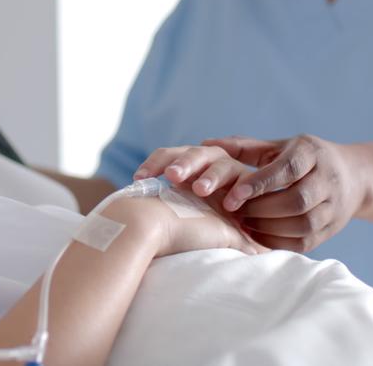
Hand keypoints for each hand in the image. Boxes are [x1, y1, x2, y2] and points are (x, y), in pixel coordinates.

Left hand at [129, 146, 266, 255]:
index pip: (167, 155)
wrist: (236, 218)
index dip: (153, 164)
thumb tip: (122, 204)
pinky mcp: (250, 182)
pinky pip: (247, 183)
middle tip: (172, 177)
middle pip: (193, 154)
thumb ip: (158, 198)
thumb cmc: (200, 209)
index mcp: (186, 160)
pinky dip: (241, 191)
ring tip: (200, 190)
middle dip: (182, 164)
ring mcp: (230, 168)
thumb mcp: (178, 201)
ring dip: (210, 176)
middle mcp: (207, 158)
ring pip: (220, 165)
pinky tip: (231, 203)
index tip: (138, 179)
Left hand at [201, 134, 369, 251]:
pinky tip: (256, 236)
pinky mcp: (332, 228)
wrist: (354, 176)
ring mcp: (333, 206)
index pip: (288, 169)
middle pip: (296, 200)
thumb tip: (206, 141)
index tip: (233, 195)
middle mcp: (327, 179)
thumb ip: (245, 147)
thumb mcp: (279, 146)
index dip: (260, 183)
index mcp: (312, 153)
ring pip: (303, 223)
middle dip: (261, 209)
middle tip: (234, 211)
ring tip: (243, 224)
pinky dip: (278, 242)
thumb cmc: (303, 158)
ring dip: (268, 227)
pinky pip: (305, 242)